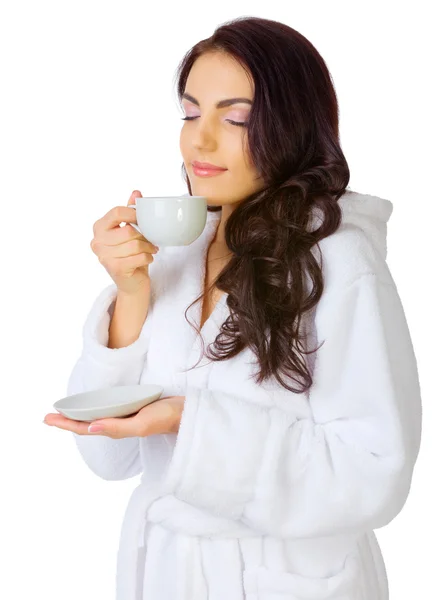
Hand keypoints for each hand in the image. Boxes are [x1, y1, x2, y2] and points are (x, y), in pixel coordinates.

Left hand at [43, 396, 184, 438]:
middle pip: (86, 424)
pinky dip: (94, 408)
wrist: (186, 413)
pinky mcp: (132, 409)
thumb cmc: (166, 418)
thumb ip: (118, 428)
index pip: (85, 428)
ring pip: (96, 418)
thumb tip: (91, 426)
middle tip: (48, 416)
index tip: (48, 418)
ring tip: (64, 412)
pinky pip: (107, 411)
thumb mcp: (142, 423)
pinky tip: (92, 405)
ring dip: (78, 416)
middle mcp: (118, 424)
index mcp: (117, 428)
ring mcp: (125, 417)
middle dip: (66, 421)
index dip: (66, 424)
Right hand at [90, 190, 158, 295]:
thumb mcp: (131, 231)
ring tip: (151, 250)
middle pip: (128, 231)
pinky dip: (148, 258)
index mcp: (99, 227)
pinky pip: (138, 257)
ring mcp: (103, 256)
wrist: (131, 283)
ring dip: (148, 248)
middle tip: (150, 241)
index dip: (134, 214)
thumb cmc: (131, 255)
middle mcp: (96, 241)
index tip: (144, 221)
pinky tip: (147, 259)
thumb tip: (136, 192)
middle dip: (144, 236)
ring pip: (135, 245)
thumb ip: (130, 212)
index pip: (117, 212)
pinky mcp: (113, 268)